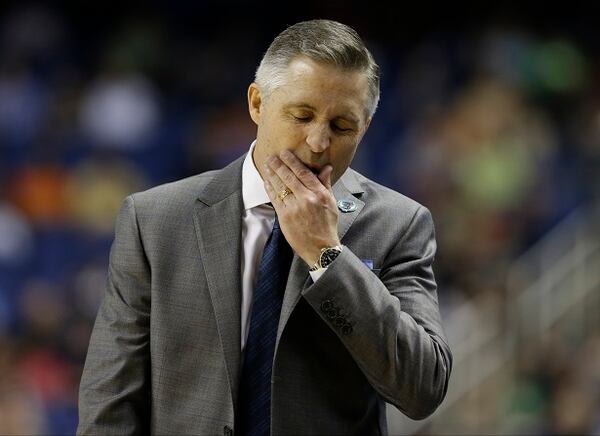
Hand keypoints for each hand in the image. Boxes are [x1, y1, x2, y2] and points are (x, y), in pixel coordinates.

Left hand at [263, 150, 340, 266]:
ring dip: (272, 174)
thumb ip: (325, 184)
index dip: (293, 161)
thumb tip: (326, 167)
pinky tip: (266, 181)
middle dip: (279, 165)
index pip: (304, 173)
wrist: (321, 248)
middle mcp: (306, 199)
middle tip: (272, 156)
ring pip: (280, 187)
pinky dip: (270, 189)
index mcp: (319, 194)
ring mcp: (294, 208)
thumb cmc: (327, 225)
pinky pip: (275, 199)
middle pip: (289, 177)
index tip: (285, 153)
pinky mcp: (284, 217)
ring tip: (267, 165)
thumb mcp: (331, 202)